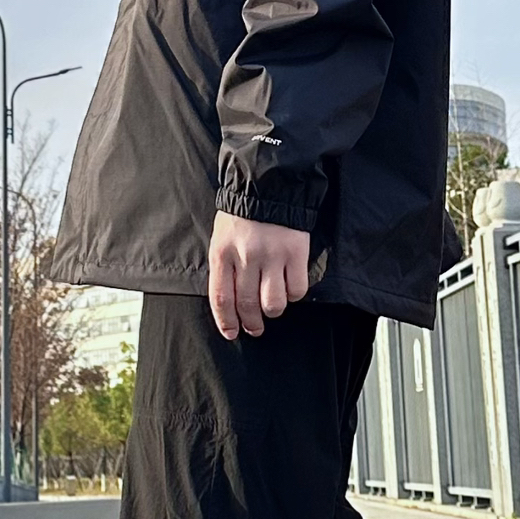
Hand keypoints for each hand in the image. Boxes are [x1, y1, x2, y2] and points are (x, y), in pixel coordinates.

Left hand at [208, 212, 310, 339]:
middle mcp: (246, 257)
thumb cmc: (241, 216)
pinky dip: (294, 294)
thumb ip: (224, 268)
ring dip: (273, 311)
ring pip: (274, 303)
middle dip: (252, 323)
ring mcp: (272, 255)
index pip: (221, 298)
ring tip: (273, 307)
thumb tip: (229, 305)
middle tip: (255, 328)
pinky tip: (290, 286)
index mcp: (222, 253)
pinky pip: (297, 289)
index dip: (226, 321)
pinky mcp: (296, 253)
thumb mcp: (222, 238)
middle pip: (248, 305)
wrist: (268, 185)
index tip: (232, 333)